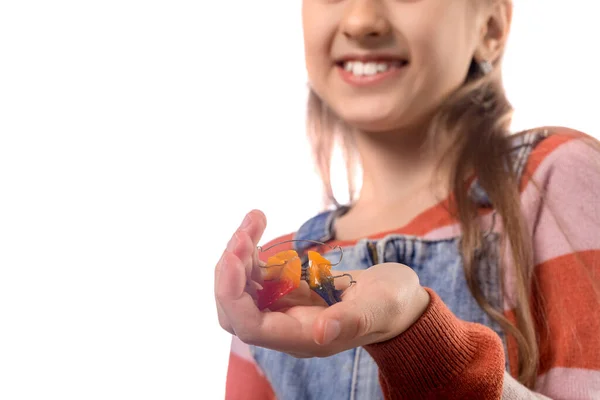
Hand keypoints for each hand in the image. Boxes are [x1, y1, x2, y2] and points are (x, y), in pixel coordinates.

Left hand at [214, 210, 429, 357]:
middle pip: (236, 310)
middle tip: (243, 234)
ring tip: (254, 219)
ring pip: (242, 288)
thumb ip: (352, 321)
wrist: (396, 299)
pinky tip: (257, 224)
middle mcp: (287, 327)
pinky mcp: (286, 291)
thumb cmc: (392, 305)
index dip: (233, 294)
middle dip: (229, 272)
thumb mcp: (379, 307)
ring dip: (239, 253)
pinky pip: (255, 274)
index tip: (235, 255)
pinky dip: (251, 249)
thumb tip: (322, 333)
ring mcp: (284, 309)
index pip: (250, 326)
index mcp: (304, 337)